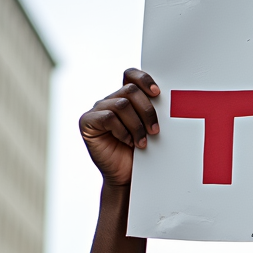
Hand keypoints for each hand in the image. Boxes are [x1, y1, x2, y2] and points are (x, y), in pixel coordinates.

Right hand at [79, 68, 159, 187]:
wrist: (127, 176)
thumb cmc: (140, 154)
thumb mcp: (150, 129)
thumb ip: (151, 112)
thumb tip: (165, 99)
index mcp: (125, 98)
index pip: (131, 76)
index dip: (144, 79)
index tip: (158, 93)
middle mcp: (110, 100)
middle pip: (130, 91)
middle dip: (147, 111)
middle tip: (155, 131)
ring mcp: (97, 110)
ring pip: (121, 105)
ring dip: (136, 125)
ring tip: (142, 142)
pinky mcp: (87, 122)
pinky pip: (107, 117)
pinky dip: (121, 130)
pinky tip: (127, 142)